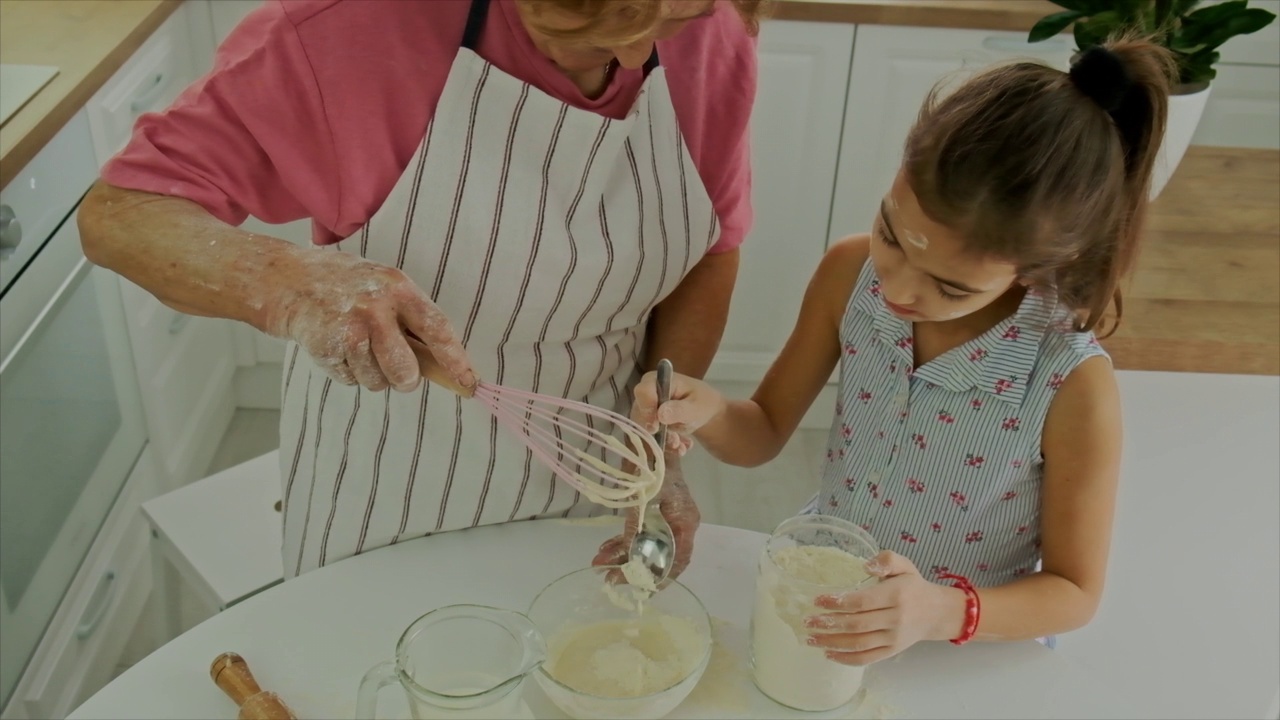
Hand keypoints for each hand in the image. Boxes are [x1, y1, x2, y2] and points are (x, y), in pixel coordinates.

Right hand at [261, 248, 475, 393]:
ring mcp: (349, 328)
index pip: (437, 329)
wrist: (290, 281)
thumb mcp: (385, 288)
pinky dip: (348, 372)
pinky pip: (351, 380)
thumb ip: (412, 320)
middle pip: (406, 371)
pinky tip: (339, 348)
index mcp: (399, 288)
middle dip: (405, 380)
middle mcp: (376, 308)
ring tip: (359, 348)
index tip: (468, 381)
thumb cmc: (348, 288)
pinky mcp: (327, 347)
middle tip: (401, 374)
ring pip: (377, 381)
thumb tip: (444, 365)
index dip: (455, 359)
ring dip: (372, 375)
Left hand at [591, 452, 700, 583]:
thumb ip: (636, 527)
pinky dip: (623, 542)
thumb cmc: (653, 465)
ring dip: (623, 555)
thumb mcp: (644, 497)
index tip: (640, 589)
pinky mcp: (655, 513)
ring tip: (599, 564)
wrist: (651, 438)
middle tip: (609, 578)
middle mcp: (680, 525)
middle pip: (660, 556)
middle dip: (633, 569)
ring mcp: (667, 520)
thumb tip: (626, 556)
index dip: (661, 578)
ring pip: (646, 546)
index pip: (678, 560)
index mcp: (686, 522)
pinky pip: (640, 534)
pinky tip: (604, 549)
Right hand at [631, 371, 725, 454]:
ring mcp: (647, 409)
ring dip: (663, 441)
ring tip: (682, 446)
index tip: (656, 426)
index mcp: (658, 380)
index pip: (643, 391)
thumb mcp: (697, 406)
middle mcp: (648, 394)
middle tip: (674, 442)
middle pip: (639, 413)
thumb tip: (660, 415)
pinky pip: (651, 437)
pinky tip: (681, 447)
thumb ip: (680, 409)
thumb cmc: (702, 402)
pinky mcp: (650, 423)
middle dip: (657, 431)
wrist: (706, 411)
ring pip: (644, 429)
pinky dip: (666, 445)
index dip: (646, 409)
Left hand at [803, 551, 965, 664]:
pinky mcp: (892, 652)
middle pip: (857, 625)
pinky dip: (846, 659)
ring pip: (859, 644)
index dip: (838, 602)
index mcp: (896, 595)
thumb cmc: (913, 586)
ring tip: (811, 638)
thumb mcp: (905, 565)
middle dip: (829, 624)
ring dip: (832, 643)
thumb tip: (866, 566)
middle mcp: (895, 619)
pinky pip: (867, 658)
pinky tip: (828, 653)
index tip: (817, 600)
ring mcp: (893, 638)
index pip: (862, 602)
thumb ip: (887, 560)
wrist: (936, 613)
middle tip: (807, 621)